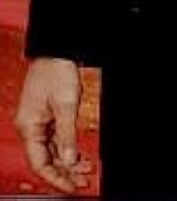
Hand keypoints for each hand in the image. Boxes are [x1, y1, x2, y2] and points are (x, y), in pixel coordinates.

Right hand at [15, 58, 90, 192]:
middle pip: (46, 159)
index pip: (40, 163)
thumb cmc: (57, 71)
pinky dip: (68, 148)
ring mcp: (39, 121)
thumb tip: (68, 160)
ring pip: (52, 150)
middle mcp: (31, 126)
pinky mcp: (47, 115)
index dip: (56, 178)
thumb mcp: (66, 104)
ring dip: (69, 161)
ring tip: (86, 170)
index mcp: (29, 126)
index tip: (71, 186)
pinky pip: (56, 139)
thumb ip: (67, 134)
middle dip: (65, 172)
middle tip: (84, 180)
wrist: (57, 50)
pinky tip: (80, 155)